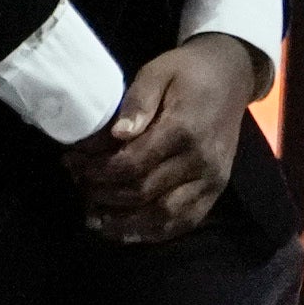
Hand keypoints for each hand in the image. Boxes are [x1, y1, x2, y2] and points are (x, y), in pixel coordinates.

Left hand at [64, 37, 261, 243]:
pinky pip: (185, 221)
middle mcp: (201, 160)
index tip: (71, 163)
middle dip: (102, 194)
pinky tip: (128, 231)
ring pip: (163, 215)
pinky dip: (155, 232)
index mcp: (184, 130)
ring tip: (95, 218)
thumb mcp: (158, 72)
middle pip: (142, 193)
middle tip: (78, 184)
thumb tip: (117, 134)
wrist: (232, 76)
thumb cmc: (188, 72)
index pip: (131, 165)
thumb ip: (137, 102)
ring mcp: (212, 178)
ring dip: (125, 223)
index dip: (95, 171)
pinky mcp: (216, 188)